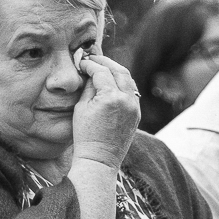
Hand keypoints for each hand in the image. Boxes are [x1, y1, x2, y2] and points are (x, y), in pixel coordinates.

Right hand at [71, 50, 140, 171]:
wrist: (99, 159)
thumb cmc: (85, 135)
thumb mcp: (81, 108)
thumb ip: (89, 87)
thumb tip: (91, 73)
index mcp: (110, 97)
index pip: (101, 71)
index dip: (90, 64)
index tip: (82, 62)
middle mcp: (126, 100)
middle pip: (119, 70)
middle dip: (105, 62)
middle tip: (93, 59)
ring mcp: (134, 107)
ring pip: (129, 79)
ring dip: (116, 71)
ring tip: (103, 68)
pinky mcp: (137, 114)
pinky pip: (132, 92)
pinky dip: (123, 84)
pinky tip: (112, 83)